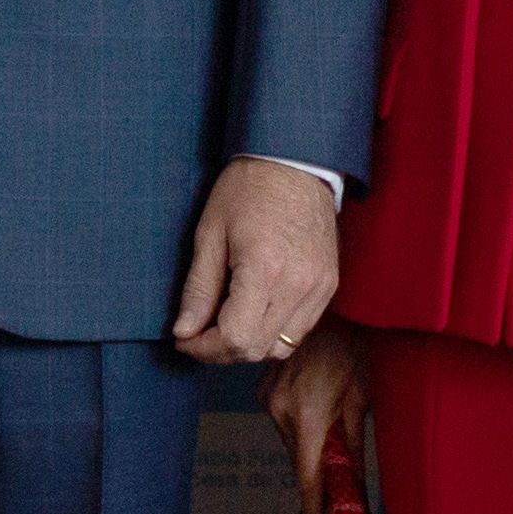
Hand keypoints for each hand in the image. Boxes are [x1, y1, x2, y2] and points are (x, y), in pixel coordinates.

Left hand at [169, 158, 339, 366]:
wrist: (296, 162)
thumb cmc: (248, 189)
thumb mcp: (210, 233)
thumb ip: (198, 288)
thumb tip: (184, 331)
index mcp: (265, 270)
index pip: (236, 339)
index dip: (204, 348)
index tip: (184, 338)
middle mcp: (298, 285)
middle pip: (257, 350)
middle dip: (221, 351)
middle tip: (197, 334)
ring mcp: (319, 288)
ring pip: (280, 347)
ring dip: (248, 345)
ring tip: (224, 322)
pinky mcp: (328, 286)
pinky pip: (299, 330)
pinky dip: (272, 332)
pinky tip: (253, 310)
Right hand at [264, 332, 370, 513]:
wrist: (332, 307)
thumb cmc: (354, 346)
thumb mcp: (362, 397)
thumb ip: (353, 445)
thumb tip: (352, 485)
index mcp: (308, 417)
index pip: (307, 481)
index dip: (314, 513)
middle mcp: (279, 411)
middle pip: (299, 461)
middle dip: (319, 476)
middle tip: (341, 493)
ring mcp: (268, 397)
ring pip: (292, 441)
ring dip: (312, 446)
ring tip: (336, 425)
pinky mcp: (265, 388)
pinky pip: (284, 420)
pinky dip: (302, 424)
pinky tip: (320, 405)